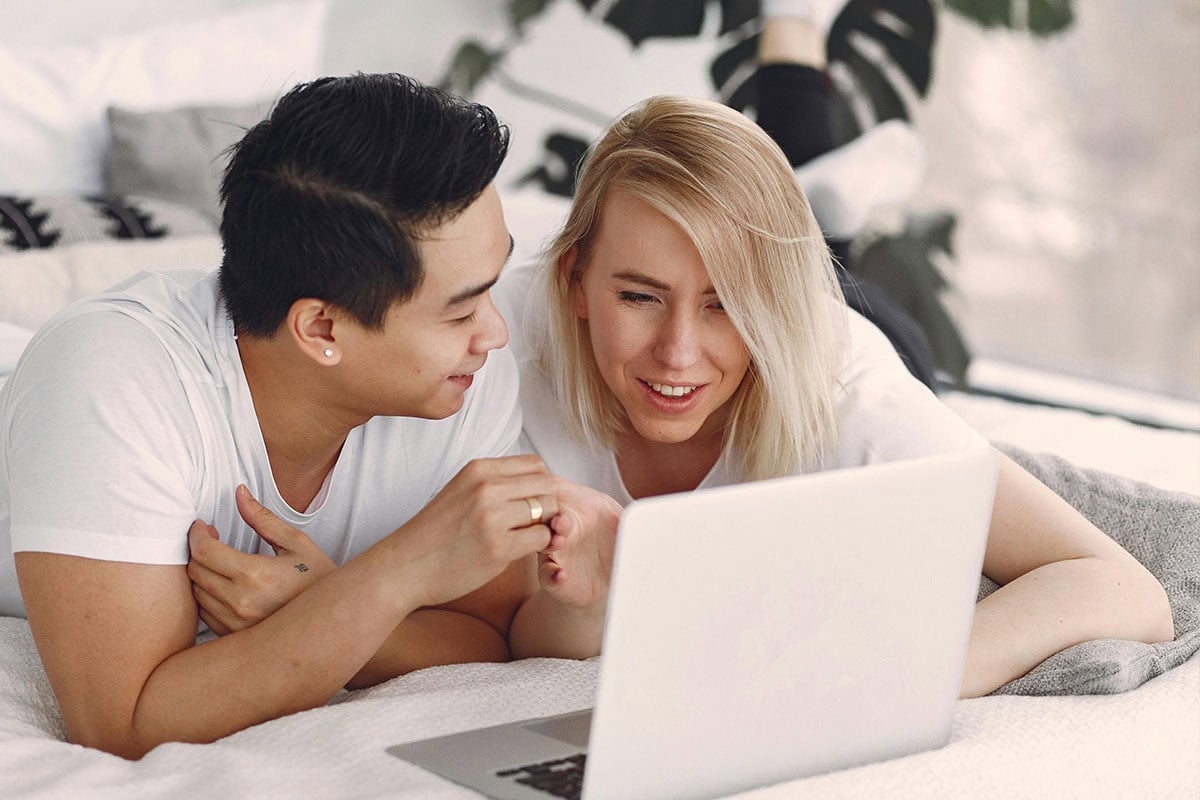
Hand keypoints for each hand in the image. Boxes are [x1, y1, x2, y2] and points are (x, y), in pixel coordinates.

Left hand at [187, 485, 335, 634]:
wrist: (331, 620)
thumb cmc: (318, 579)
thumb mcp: (296, 543)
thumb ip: (263, 518)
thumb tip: (240, 493)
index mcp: (256, 575)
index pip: (205, 552)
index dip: (197, 535)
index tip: (202, 527)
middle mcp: (241, 602)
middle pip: (195, 571)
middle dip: (199, 551)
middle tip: (213, 540)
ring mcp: (236, 624)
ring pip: (196, 593)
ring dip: (202, 574)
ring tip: (219, 562)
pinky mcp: (234, 636)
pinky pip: (204, 613)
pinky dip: (208, 595)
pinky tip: (225, 585)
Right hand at [397, 455, 557, 608]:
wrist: (405, 567)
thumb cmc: (436, 533)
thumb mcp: (462, 491)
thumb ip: (495, 483)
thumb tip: (540, 482)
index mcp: (478, 469)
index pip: (535, 464)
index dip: (541, 484)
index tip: (533, 502)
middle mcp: (486, 487)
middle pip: (547, 484)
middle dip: (548, 504)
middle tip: (536, 523)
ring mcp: (492, 517)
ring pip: (549, 510)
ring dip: (546, 526)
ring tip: (528, 537)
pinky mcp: (498, 547)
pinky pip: (542, 538)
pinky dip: (540, 546)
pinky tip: (522, 551)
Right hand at [539, 480, 621, 607]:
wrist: (609, 579)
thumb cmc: (613, 544)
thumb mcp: (624, 525)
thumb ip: (630, 519)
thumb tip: (649, 514)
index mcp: (577, 512)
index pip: (561, 498)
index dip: (561, 498)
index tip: (568, 499)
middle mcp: (562, 531)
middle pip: (548, 518)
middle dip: (552, 517)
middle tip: (561, 521)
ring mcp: (555, 554)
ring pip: (544, 544)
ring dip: (549, 542)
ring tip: (558, 543)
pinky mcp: (554, 578)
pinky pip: (547, 575)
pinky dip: (552, 574)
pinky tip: (560, 575)